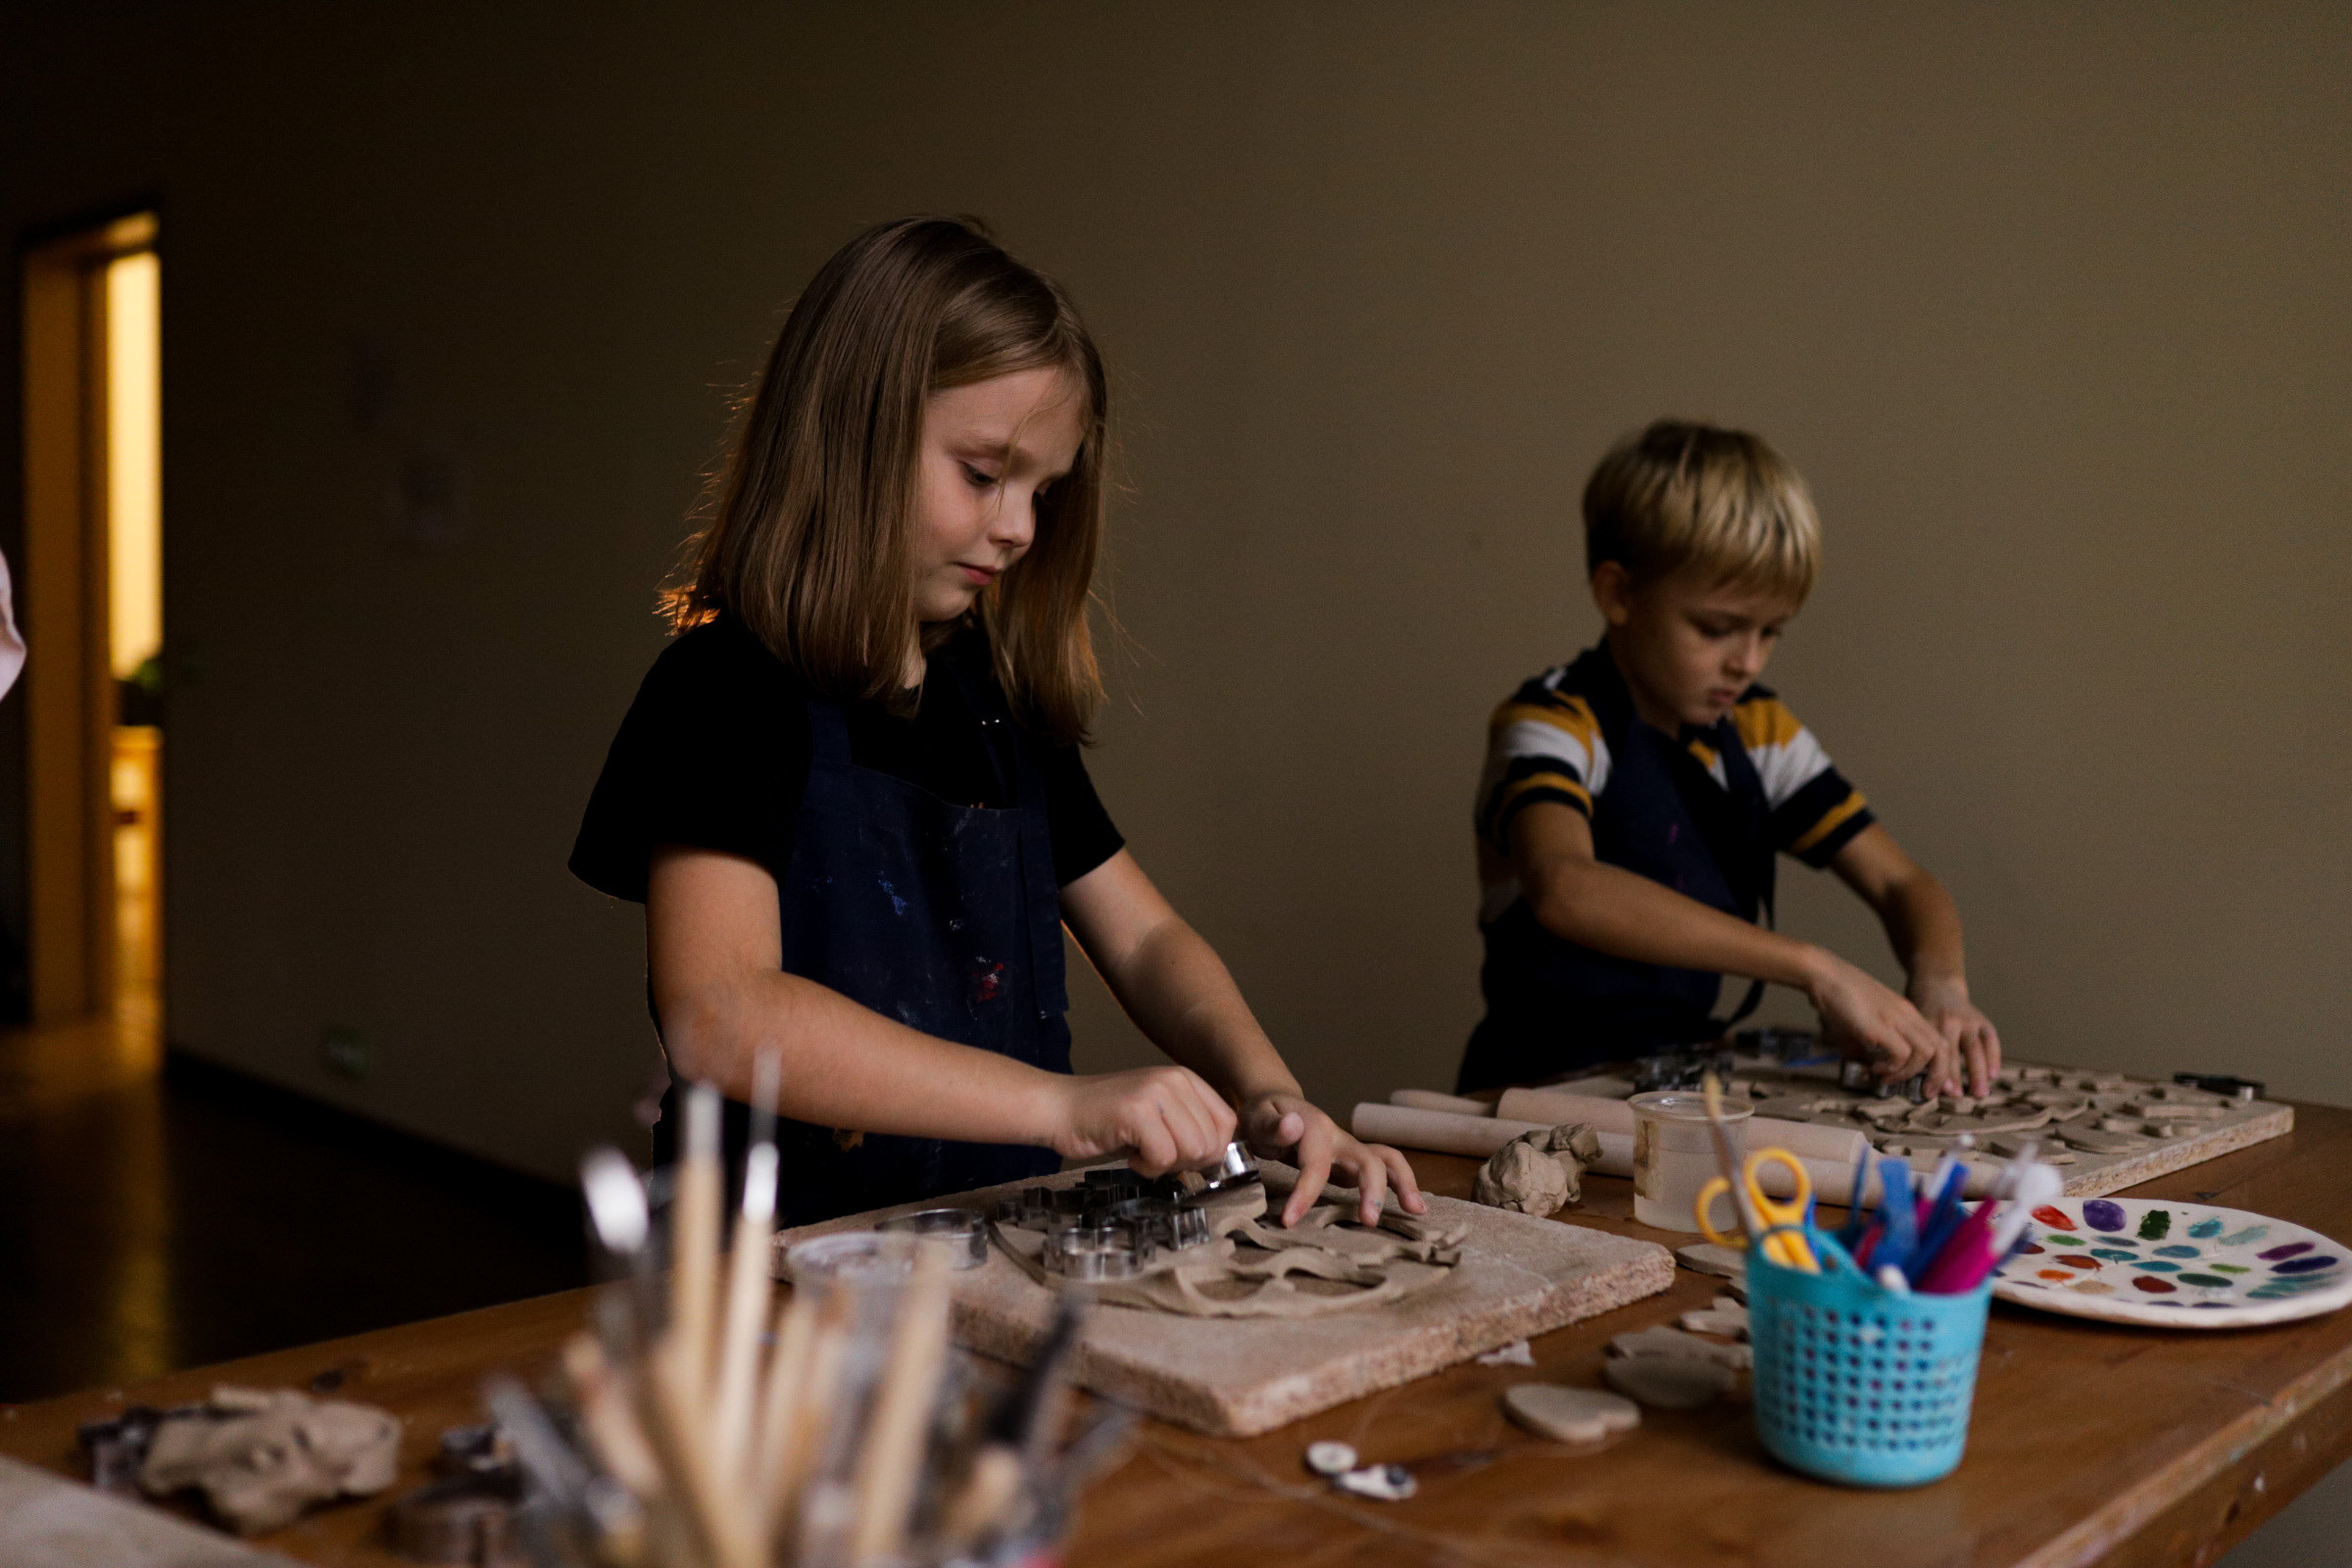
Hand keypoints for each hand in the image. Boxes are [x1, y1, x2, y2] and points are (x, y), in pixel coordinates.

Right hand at [1049, 1066, 1237, 1175]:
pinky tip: (1129, 1154)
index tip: (1181, 1156)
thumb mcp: (1160, 1114)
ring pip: (1192, 1151)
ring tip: (1140, 1151)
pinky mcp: (1136, 1111)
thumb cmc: (1108, 1119)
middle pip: (1211, 1143)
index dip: (1209, 1151)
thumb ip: (1190, 1126)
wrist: (1059, 1108)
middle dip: (1185, 1162)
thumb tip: (1218, 1158)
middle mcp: (1175, 1080)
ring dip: (1165, 1165)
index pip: (1227, 1124)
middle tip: (1154, 1154)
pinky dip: (1146, 1167)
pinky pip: (1163, 1157)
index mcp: (1186, 1079)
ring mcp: (1156, 1092)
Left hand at [1241, 1092, 1426, 1227]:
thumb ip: (1271, 1125)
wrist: (1276, 1106)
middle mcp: (1339, 1137)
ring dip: (1403, 1184)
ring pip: (1387, 1160)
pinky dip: (1401, 1185)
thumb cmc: (1263, 1115)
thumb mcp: (1256, 1117)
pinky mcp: (1353, 1161)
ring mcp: (1350, 1149)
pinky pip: (1384, 1169)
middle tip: (1369, 1222)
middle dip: (1372, 1190)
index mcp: (1315, 1128)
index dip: (1305, 1193)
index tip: (1289, 1221)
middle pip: (1367, 1159)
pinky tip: (1413, 1207)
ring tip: (1417, 1211)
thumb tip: (1293, 1126)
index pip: (1315, 1165)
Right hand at [1804, 949, 1962, 1095]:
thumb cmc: (1838, 996)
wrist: (1823, 973)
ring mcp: (1893, 1019)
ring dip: (1910, 1073)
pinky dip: (1892, 1068)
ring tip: (1888, 1078)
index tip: (1929, 1083)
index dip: (1940, 1066)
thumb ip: (1873, 1041)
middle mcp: (1906, 1015)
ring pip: (1926, 1053)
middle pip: (1941, 1049)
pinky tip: (1876, 1068)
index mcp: (1907, 1012)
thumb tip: (1870, 1065)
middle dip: (1938, 1076)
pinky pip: (1901, 1053)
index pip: (1939, 1041)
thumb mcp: (1865, 1019)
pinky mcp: (1877, 1026)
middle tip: (1924, 1092)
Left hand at [1910, 977, 2001, 1097]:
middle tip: (1956, 1097)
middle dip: (1956, 1077)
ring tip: (1979, 1094)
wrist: (1938, 985)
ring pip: (1975, 1049)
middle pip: (1954, 1052)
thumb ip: (1915, 1047)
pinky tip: (1993, 1076)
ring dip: (1978, 1073)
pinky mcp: (1983, 1021)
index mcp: (1928, 1022)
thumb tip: (1909, 1081)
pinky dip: (1994, 1058)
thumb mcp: (1912, 1024)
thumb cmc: (1919, 1013)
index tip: (1932, 1093)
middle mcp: (1949, 1020)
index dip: (1932, 1073)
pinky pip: (1991, 1041)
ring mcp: (1969, 1020)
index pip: (1931, 1052)